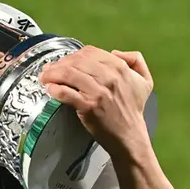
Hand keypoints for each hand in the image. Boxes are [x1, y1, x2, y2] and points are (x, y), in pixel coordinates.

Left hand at [38, 47, 153, 158]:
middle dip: (59, 63)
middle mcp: (110, 78)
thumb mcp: (144, 81)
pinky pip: (66, 93)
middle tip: (49, 69)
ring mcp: (98, 92)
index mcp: (120, 68)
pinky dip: (55, 89)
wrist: (130, 136)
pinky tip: (50, 89)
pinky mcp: (88, 107)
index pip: (90, 52)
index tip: (64, 61)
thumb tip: (115, 52)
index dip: (73, 55)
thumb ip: (135, 60)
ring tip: (44, 77)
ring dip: (52, 73)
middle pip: (76, 61)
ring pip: (69, 74)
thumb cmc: (133, 109)